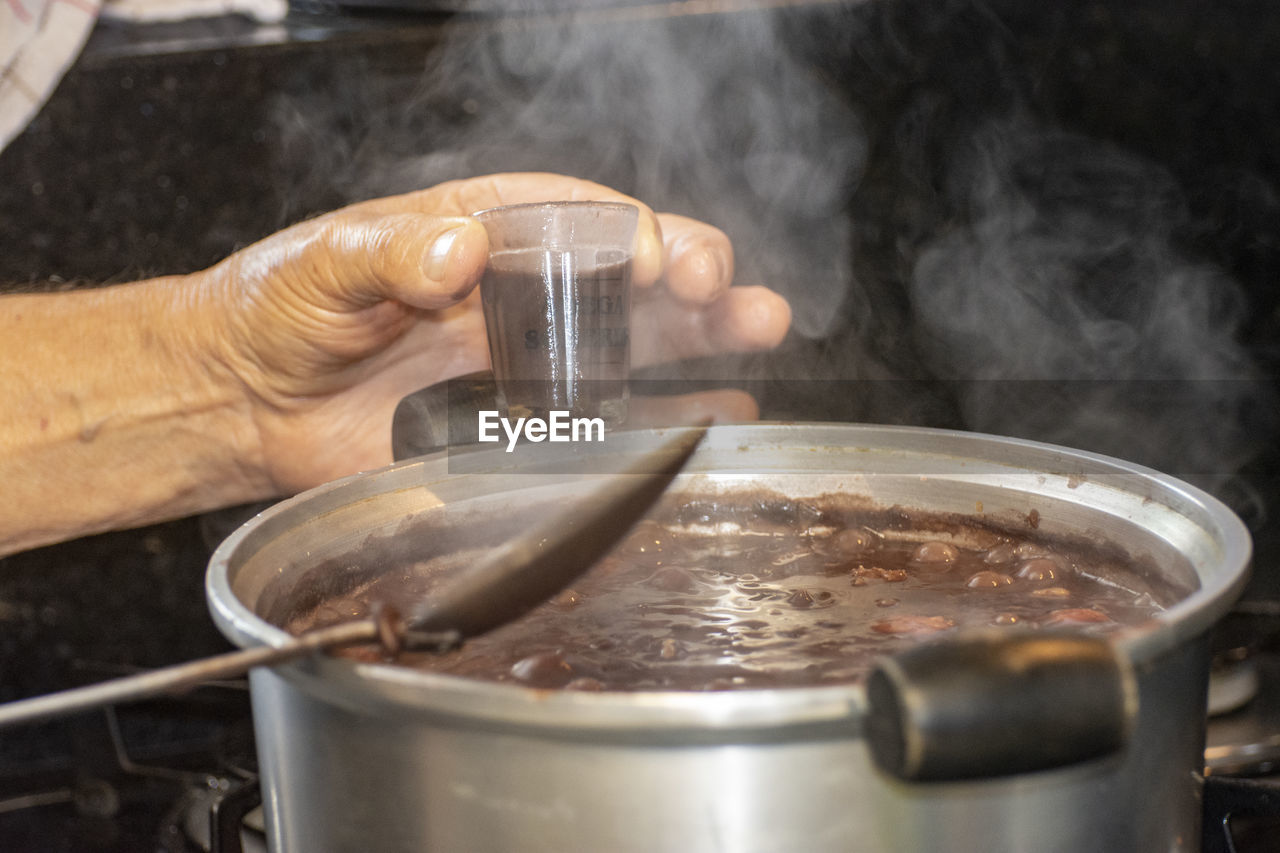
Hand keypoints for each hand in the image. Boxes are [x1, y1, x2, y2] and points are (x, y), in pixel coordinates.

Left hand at [196, 173, 790, 491]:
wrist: (249, 401)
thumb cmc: (282, 308)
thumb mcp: (325, 264)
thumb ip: (388, 254)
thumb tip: (457, 249)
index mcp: (486, 233)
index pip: (577, 217)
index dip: (623, 230)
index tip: (646, 260)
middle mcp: (525, 294)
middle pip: (630, 274)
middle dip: (689, 271)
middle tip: (720, 289)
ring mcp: (532, 363)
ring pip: (640, 340)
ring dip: (707, 333)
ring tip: (762, 327)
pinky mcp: (525, 429)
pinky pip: (613, 420)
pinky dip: (670, 417)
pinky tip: (725, 413)